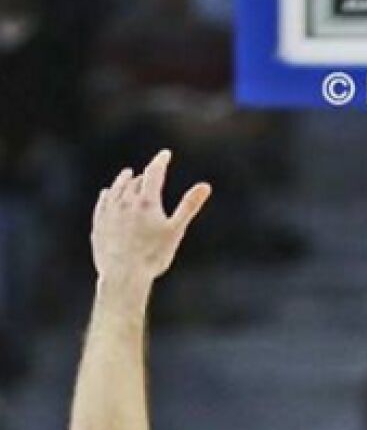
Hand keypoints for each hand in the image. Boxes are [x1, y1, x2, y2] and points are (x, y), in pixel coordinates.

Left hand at [91, 150, 211, 287]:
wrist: (123, 275)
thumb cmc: (153, 255)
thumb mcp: (176, 230)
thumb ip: (189, 205)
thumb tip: (206, 185)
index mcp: (146, 202)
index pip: (153, 173)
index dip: (160, 161)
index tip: (165, 154)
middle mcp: (125, 203)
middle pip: (133, 181)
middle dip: (143, 175)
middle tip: (150, 173)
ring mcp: (109, 213)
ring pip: (115, 190)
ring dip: (123, 180)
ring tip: (126, 175)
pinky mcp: (98, 225)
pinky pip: (102, 203)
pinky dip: (107, 195)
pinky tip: (107, 194)